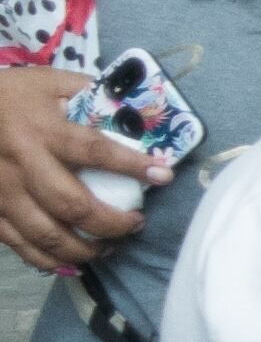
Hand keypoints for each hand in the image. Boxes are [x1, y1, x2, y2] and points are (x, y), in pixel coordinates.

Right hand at [0, 61, 165, 274]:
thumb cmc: (9, 95)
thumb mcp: (48, 82)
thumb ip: (88, 93)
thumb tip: (134, 109)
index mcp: (43, 130)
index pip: (93, 150)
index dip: (131, 165)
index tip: (163, 175)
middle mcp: (23, 164)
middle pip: (72, 206)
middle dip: (112, 223)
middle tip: (135, 223)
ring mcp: (3, 192)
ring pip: (47, 235)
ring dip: (85, 249)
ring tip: (110, 247)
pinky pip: (20, 244)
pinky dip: (49, 259)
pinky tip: (72, 259)